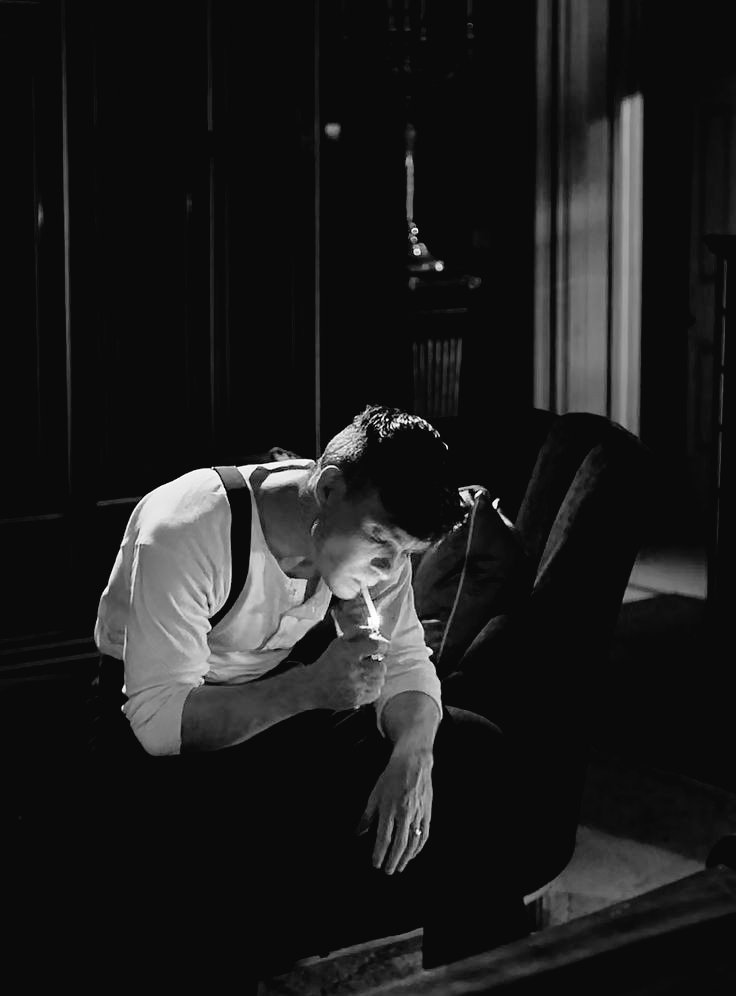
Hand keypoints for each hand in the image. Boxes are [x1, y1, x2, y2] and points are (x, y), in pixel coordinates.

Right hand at [306, 633, 386, 711]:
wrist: (313, 686)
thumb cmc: (327, 663)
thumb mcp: (338, 643)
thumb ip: (357, 634)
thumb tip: (373, 632)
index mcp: (349, 653)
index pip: (376, 647)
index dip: (381, 647)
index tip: (380, 648)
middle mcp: (354, 670)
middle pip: (381, 666)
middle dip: (377, 664)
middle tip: (369, 664)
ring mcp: (356, 687)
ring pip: (380, 680)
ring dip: (375, 676)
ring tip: (365, 674)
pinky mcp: (357, 699)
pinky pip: (375, 692)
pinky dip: (372, 688)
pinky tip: (363, 684)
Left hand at [357, 749, 432, 873]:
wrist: (413, 762)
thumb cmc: (391, 777)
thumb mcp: (374, 794)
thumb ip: (367, 816)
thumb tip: (358, 833)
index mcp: (389, 809)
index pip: (384, 838)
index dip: (379, 853)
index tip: (375, 863)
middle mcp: (404, 813)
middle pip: (399, 844)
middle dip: (393, 860)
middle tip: (388, 871)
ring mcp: (417, 814)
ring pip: (413, 842)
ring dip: (406, 858)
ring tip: (400, 867)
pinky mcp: (427, 812)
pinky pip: (424, 834)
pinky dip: (419, 847)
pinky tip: (413, 854)